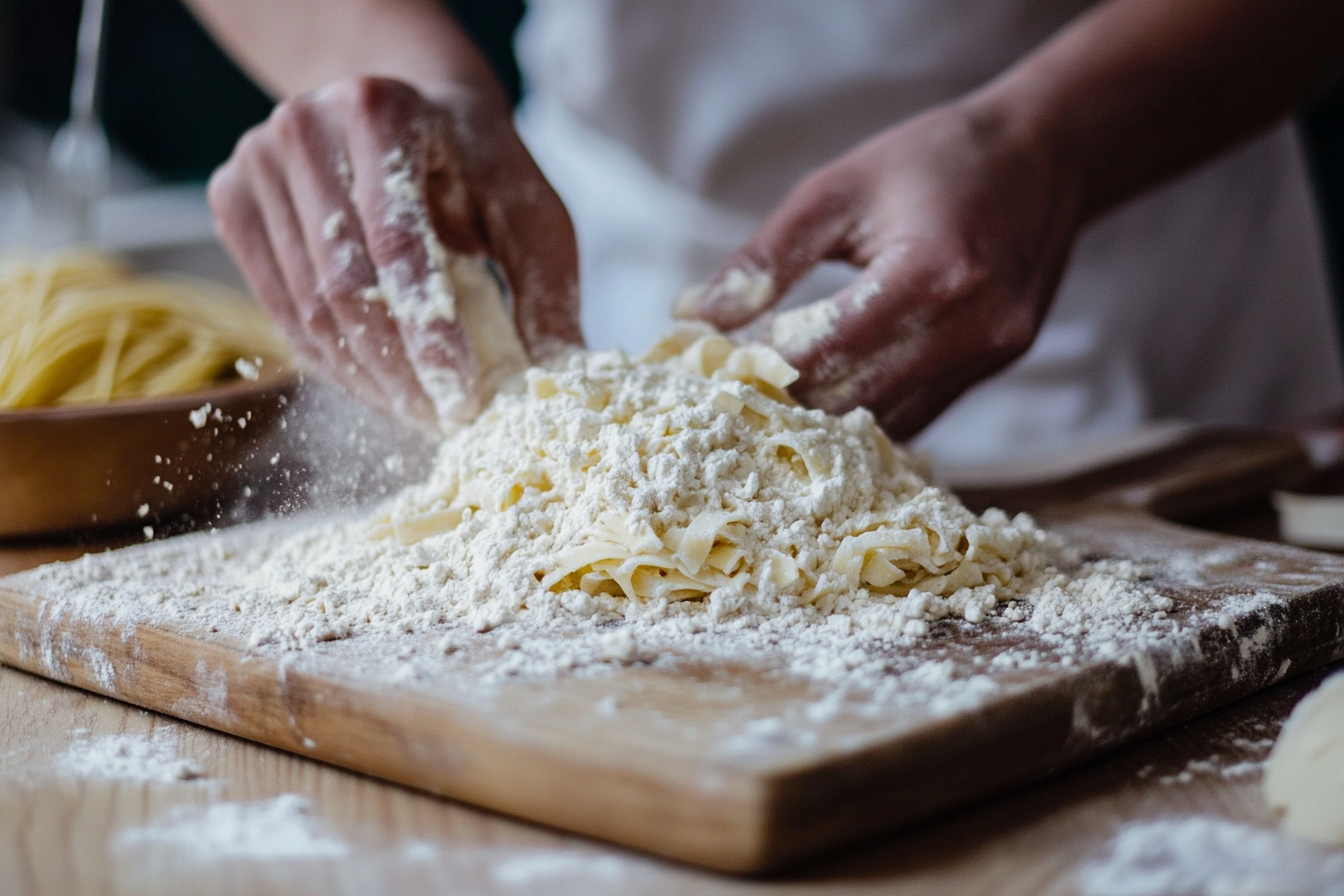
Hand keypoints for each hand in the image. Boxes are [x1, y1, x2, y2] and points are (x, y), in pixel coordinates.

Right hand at [208, 76, 581, 427]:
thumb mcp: (530, 211)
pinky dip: (331, 361)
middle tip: (443, 422)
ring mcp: (257, 160)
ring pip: (306, 307)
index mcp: (382, 110)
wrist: (407, 108)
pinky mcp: (233, 198)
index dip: (428, 332)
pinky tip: (377, 387)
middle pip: (343, 285)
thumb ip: (545, 286)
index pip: (398, 243)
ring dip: (366, 378)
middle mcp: (306, 125)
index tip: (460, 398)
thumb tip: (555, 376)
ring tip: (418, 412)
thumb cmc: (476, 164)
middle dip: (398, 371)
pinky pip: (279, 308)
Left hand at [677, 101, 1081, 439]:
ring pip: (887, 424)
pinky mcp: (996, 368)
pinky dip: (868, 414)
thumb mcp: (838, 190)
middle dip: (785, 403)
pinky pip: (919, 415)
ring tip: (773, 399)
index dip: (760, 370)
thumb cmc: (934, 159)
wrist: (1045, 154)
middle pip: (854, 402)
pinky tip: (829, 396)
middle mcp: (969, 328)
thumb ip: (765, 259)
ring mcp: (990, 356)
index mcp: (930, 274)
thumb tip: (692, 315)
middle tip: (733, 393)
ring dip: (825, 419)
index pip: (824, 354)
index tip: (712, 368)